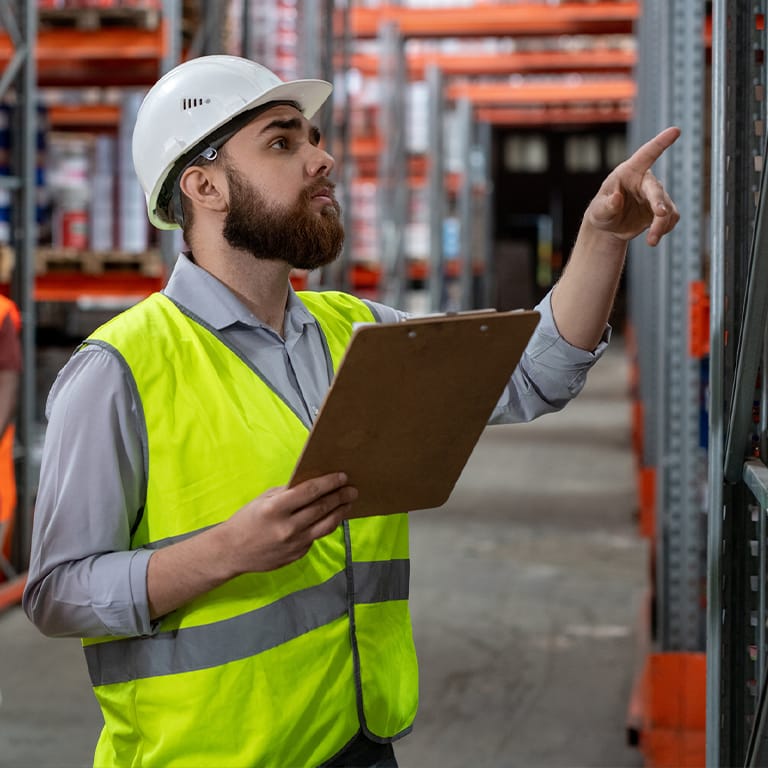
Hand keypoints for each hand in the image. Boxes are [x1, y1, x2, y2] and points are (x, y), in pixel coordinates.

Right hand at [222, 472, 356, 573]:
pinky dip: (324, 525)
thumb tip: (314, 484)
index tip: (342, 476)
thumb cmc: (247, 520)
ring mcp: (294, 543)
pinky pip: (316, 537)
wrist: (232, 551)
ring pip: (326, 525)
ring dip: (340, 512)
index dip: (329, 483)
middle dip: (340, 496)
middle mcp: (287, 527)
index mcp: (276, 508)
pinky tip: (331, 517)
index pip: (310, 491)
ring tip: (348, 503)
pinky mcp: (297, 554)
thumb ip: (288, 492)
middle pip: (322, 508)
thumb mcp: (264, 499)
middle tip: (352, 489)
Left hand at [584, 126, 680, 246]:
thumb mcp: (598, 211)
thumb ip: (605, 205)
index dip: (660, 142)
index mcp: (629, 173)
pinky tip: (654, 237)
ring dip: (661, 224)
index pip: (646, 154)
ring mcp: (655, 195)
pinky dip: (665, 229)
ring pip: (667, 208)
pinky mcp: (663, 209)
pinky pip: (671, 217)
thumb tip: (616, 199)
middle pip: (657, 189)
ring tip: (651, 240)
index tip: (675, 130)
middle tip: (660, 215)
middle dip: (659, 202)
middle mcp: (645, 181)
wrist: (609, 227)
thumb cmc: (601, 212)